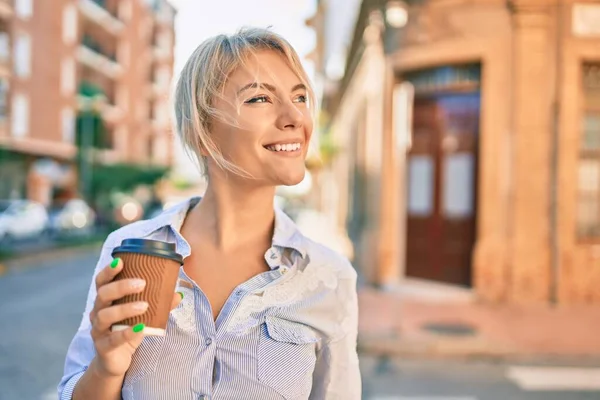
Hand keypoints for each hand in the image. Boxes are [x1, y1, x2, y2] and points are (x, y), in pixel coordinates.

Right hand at [88, 258, 182, 377]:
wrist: (115, 360)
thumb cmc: (127, 330)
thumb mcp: (142, 316)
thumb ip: (158, 304)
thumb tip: (178, 293)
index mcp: (106, 300)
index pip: (101, 282)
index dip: (108, 271)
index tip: (120, 261)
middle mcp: (97, 312)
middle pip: (102, 295)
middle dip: (121, 287)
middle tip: (142, 283)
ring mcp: (98, 330)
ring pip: (105, 315)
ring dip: (125, 308)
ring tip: (145, 306)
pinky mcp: (103, 347)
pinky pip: (113, 339)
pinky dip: (127, 333)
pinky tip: (140, 328)